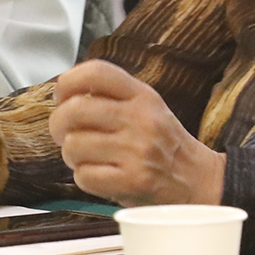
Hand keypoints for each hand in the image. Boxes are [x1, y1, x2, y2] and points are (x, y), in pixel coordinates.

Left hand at [48, 60, 222, 205]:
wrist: (197, 180)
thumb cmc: (162, 142)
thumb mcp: (147, 106)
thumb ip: (112, 95)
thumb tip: (64, 92)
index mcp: (142, 95)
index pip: (96, 72)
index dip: (67, 83)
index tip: (62, 97)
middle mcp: (140, 119)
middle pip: (74, 110)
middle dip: (57, 124)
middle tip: (62, 132)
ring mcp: (136, 151)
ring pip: (73, 145)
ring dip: (71, 154)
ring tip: (85, 157)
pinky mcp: (132, 182)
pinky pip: (83, 176)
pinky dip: (83, 177)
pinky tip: (97, 174)